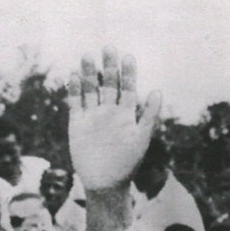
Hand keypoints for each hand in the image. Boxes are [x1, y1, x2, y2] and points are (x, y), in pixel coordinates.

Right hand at [68, 47, 160, 192]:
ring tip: (87, 55)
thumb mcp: (141, 138)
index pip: (128, 88)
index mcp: (127, 114)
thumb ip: (149, 115)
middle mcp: (110, 111)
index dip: (128, 73)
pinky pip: (75, 102)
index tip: (127, 56)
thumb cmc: (127, 163)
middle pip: (108, 84)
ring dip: (88, 73)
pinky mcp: (77, 122)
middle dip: (108, 67)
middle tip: (108, 48)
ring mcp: (93, 115)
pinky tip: (72, 75)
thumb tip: (157, 90)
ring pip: (90, 89)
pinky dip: (73, 90)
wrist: (105, 182)